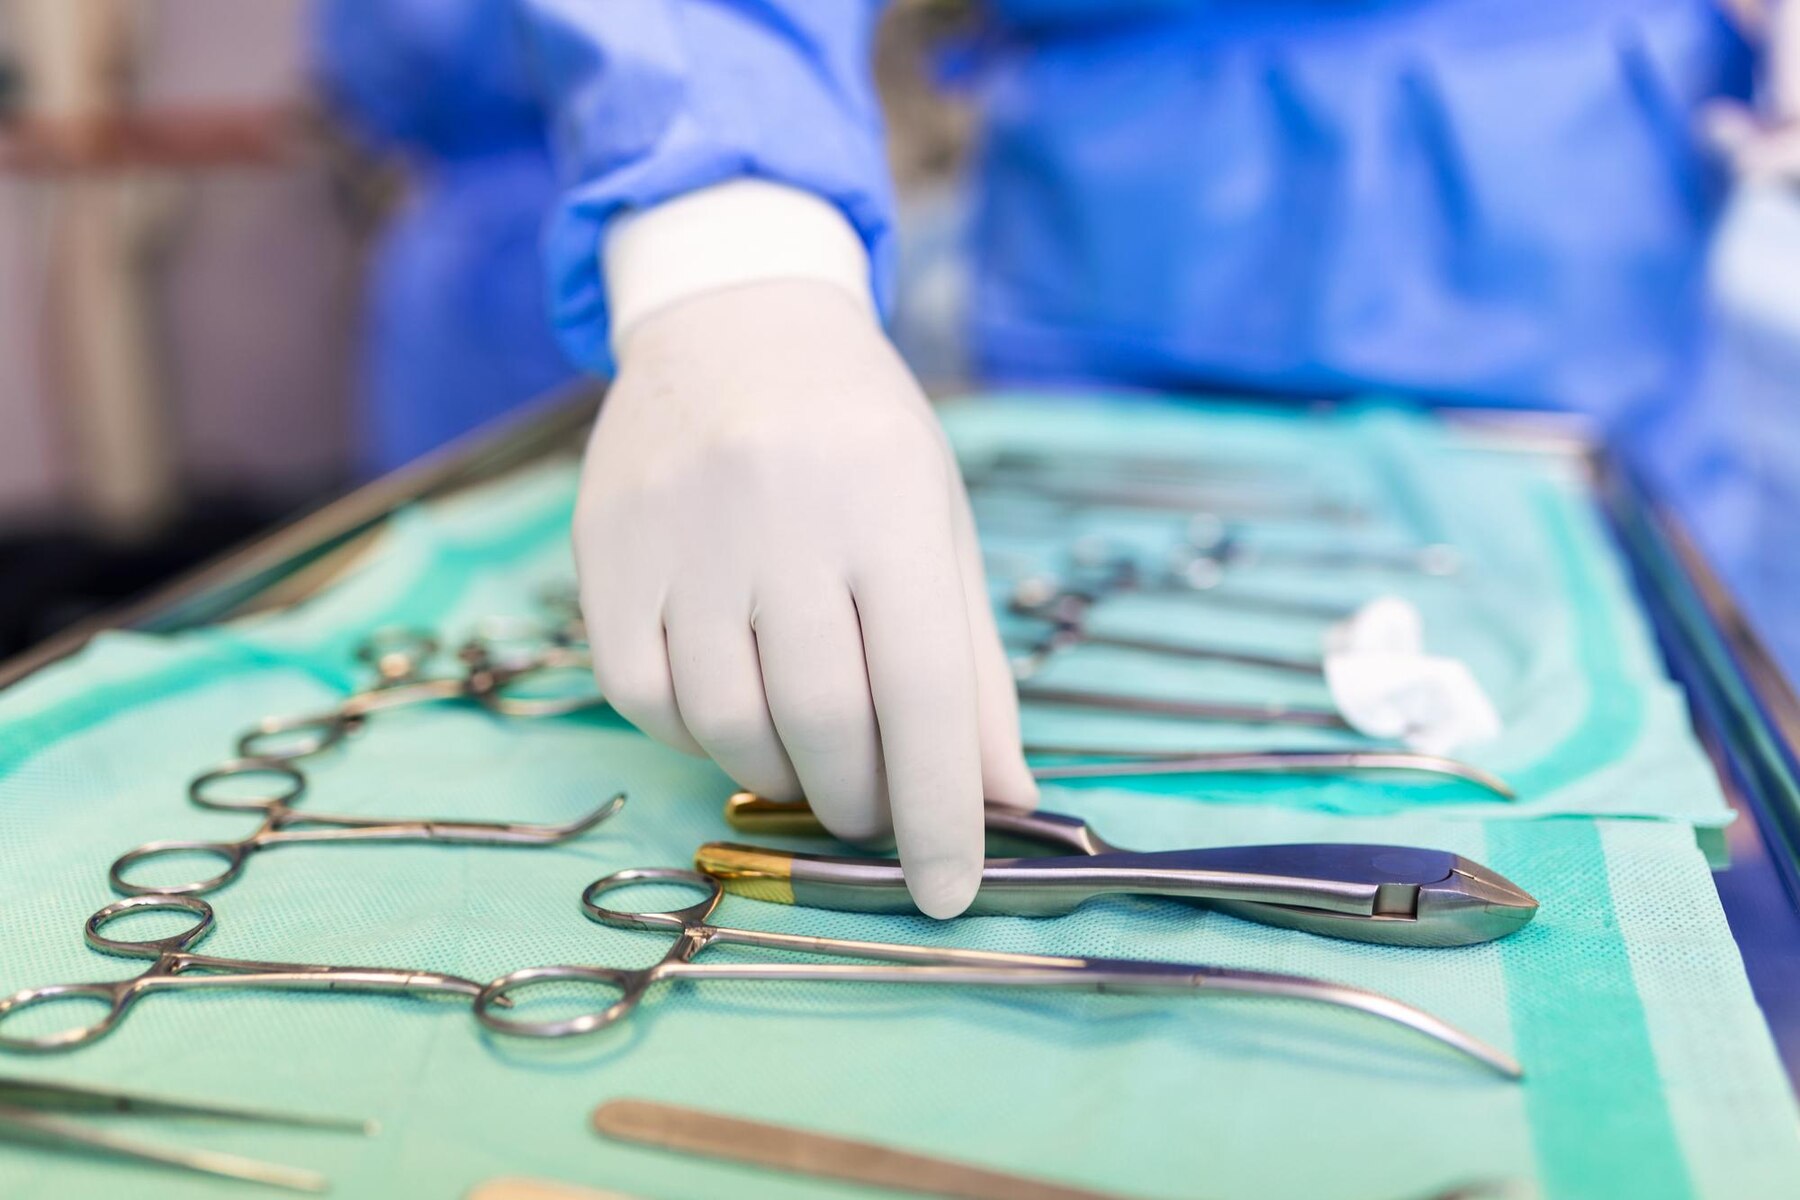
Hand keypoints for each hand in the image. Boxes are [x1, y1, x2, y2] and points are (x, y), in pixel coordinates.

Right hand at [574, 278, 1036, 916]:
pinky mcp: (605, 551)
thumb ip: (973, 669)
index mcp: (888, 505)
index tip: (950, 895)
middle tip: (873, 811)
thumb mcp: (938, 529)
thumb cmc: (861, 436)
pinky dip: (697, 735)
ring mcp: (681, 532)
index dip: (943, 809)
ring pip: (728, 720)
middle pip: (824, 718)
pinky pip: (643, 696)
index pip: (924, 690)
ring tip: (810, 762)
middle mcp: (781, 516)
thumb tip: (1007, 802)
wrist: (734, 319)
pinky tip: (734, 711)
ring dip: (780, 776)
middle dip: (860, 801)